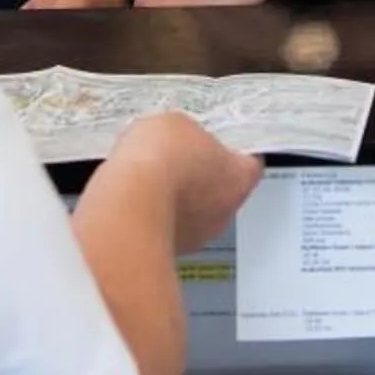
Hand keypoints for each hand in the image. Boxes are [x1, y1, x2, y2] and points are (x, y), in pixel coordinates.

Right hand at [104, 112, 263, 252]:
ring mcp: (195, 236)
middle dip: (201, 176)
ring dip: (175, 199)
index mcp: (238, 178)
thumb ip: (187, 135)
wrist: (125, 204)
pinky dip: (152, 216)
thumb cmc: (159, 162)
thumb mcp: (175, 125)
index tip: (219, 144)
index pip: (249, 165)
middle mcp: (223, 213)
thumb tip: (178, 140)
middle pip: (221, 191)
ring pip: (191, 213)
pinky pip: (164, 228)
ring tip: (149, 179)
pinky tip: (133, 199)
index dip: (232, 152)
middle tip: (178, 159)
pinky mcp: (166, 250)